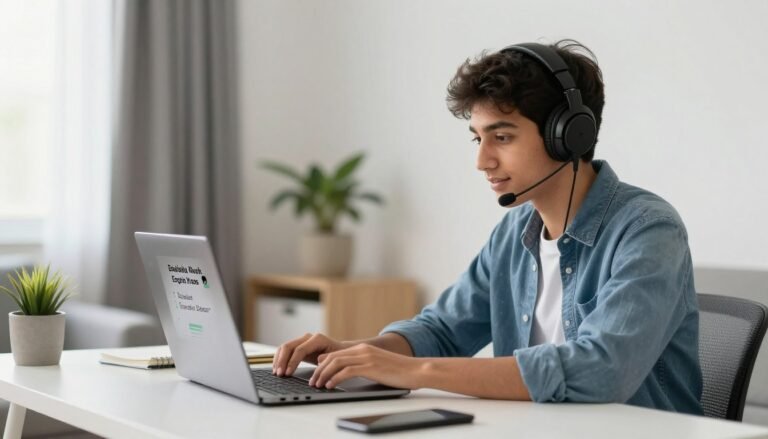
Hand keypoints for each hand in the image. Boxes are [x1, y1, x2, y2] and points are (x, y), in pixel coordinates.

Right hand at [273, 333, 347, 375]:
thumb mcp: (335, 360)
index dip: (292, 362)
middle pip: (289, 346)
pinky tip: (277, 368)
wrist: (340, 352)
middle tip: (279, 374)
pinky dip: (280, 359)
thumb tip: (318, 362)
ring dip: (278, 360)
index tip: (287, 373)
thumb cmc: (339, 357)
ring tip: (276, 373)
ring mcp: (302, 340)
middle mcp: (308, 337)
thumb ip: (326, 361)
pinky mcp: (298, 346)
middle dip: (282, 361)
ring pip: (284, 347)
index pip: (300, 350)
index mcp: (318, 339)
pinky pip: (285, 350)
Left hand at [309, 344, 423, 389]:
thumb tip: (346, 373)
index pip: (336, 353)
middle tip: (313, 381)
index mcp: (363, 348)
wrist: (416, 370)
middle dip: (320, 370)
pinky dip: (335, 379)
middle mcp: (363, 350)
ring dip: (324, 374)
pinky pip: (346, 371)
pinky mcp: (370, 366)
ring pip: (337, 363)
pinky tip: (331, 386)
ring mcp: (366, 357)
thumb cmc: (399, 371)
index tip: (317, 374)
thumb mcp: (377, 365)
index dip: (323, 364)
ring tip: (319, 384)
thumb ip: (362, 365)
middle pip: (333, 357)